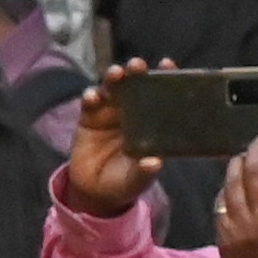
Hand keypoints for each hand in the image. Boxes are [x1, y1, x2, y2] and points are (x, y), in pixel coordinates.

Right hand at [67, 62, 169, 219]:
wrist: (95, 192)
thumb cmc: (125, 182)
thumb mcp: (136, 181)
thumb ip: (144, 172)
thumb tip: (155, 163)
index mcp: (152, 122)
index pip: (161, 95)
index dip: (165, 78)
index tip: (167, 65)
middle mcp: (133, 111)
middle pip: (135, 85)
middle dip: (136, 72)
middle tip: (137, 65)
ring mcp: (110, 112)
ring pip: (113, 88)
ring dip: (113, 78)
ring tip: (115, 74)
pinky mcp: (89, 117)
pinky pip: (90, 102)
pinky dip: (90, 96)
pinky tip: (92, 97)